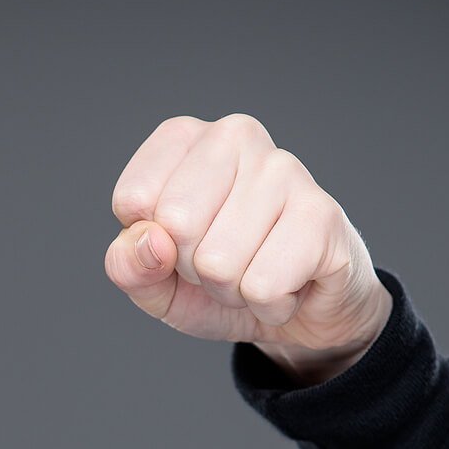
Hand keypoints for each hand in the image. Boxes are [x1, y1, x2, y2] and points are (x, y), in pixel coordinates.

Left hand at [105, 114, 391, 384]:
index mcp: (184, 138)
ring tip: (257, 271)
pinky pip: (263, 286)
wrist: (300, 312)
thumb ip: (128, 266)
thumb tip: (149, 242)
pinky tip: (289, 283)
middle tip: (224, 263)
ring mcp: (283, 169)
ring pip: (219, 263)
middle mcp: (234, 136)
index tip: (184, 244)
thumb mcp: (157, 284)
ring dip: (233, 291)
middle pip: (175, 226)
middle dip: (193, 269)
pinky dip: (269, 306)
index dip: (152, 245)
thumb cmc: (222, 282)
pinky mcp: (320, 214)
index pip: (133, 199)